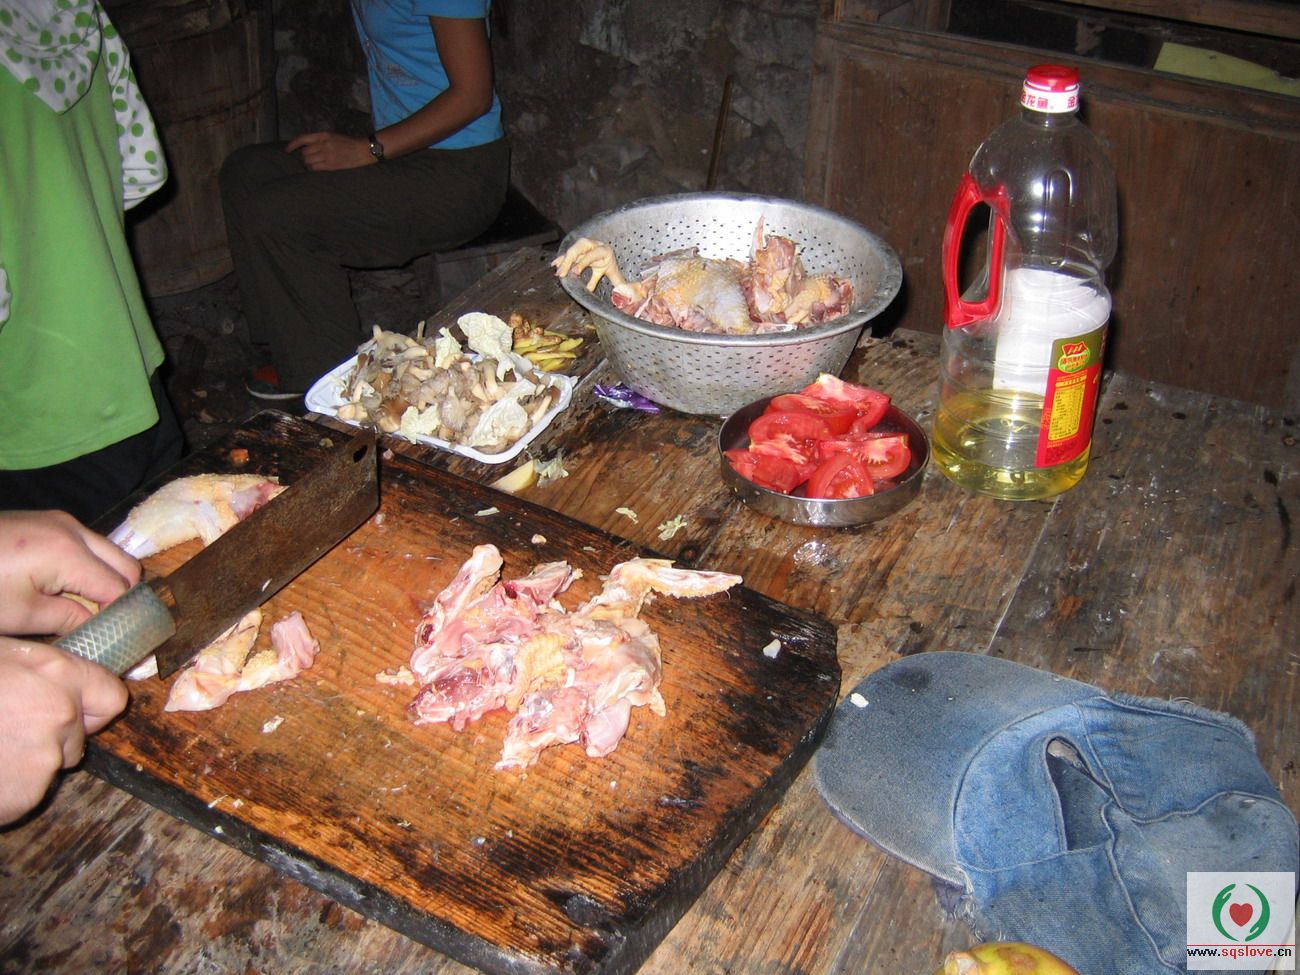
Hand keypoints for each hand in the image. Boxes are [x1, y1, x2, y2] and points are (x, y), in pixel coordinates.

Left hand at [0, 510, 140, 636]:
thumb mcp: (20, 615)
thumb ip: (69, 620)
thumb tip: (102, 629)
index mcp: (69, 553)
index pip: (120, 588)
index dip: (124, 616)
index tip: (117, 639)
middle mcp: (74, 530)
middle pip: (126, 565)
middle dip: (123, 596)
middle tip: (105, 624)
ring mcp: (62, 521)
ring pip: (110, 553)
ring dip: (106, 580)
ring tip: (84, 608)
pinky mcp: (48, 521)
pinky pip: (88, 544)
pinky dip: (90, 566)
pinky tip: (66, 588)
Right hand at [0, 636, 127, 824]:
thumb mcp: (0, 655)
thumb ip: (37, 666)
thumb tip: (57, 671)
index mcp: (58, 676)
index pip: (111, 696)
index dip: (93, 702)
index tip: (75, 706)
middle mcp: (63, 715)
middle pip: (80, 734)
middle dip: (55, 734)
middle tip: (10, 727)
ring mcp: (46, 758)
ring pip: (52, 763)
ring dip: (30, 760)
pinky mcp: (29, 794)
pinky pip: (29, 790)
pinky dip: (11, 786)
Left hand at [286, 131, 375, 171]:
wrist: (363, 150)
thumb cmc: (349, 143)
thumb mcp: (333, 136)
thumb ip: (320, 140)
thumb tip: (306, 148)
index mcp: (324, 135)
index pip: (303, 138)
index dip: (292, 144)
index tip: (287, 150)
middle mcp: (324, 144)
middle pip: (304, 152)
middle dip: (304, 157)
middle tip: (308, 159)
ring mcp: (327, 155)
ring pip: (308, 161)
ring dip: (308, 164)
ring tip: (313, 164)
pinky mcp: (331, 165)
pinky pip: (315, 168)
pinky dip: (312, 169)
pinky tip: (316, 169)